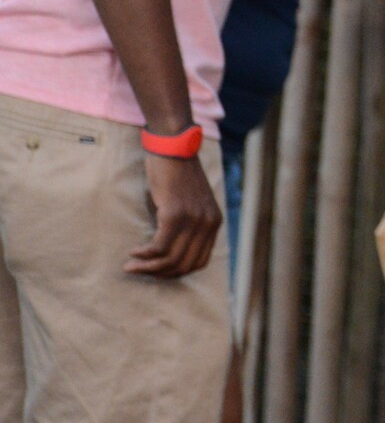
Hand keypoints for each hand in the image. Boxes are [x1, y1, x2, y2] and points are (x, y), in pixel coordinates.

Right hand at [125, 152, 221, 277]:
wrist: (173, 148)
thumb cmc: (176, 175)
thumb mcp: (191, 203)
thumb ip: (188, 225)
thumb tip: (170, 252)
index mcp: (214, 222)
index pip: (200, 261)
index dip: (177, 272)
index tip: (158, 271)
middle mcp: (208, 223)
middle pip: (185, 264)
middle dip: (160, 273)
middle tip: (140, 270)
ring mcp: (193, 219)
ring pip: (171, 259)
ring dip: (148, 267)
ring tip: (131, 266)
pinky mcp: (175, 214)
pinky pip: (160, 246)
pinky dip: (145, 254)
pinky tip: (134, 252)